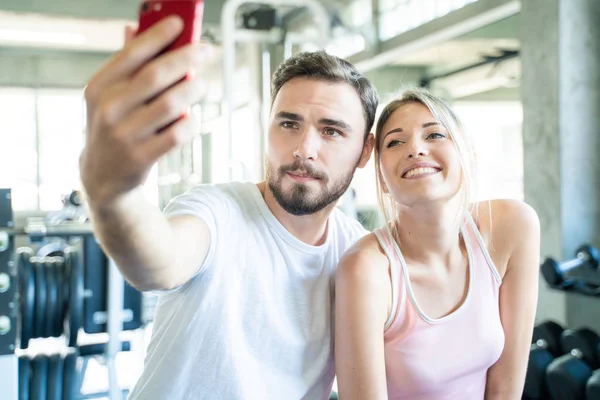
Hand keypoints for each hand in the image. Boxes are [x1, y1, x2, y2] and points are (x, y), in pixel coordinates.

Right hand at [80, 16, 211, 206]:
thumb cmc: (115, 126)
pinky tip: (194, 117)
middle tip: (207, 50)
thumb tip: (135, 27)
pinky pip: (177, 134)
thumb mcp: (110, 96)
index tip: (180, 23)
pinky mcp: (141, 158)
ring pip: (172, 104)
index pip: (131, 54)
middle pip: (156, 75)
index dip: (157, 36)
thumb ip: (126, 65)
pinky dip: (192, 122)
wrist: (103, 176)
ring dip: (194, 89)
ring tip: (204, 85)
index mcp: (99, 88)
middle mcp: (108, 109)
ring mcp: (124, 135)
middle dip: (186, 58)